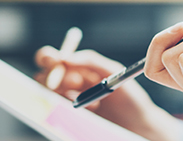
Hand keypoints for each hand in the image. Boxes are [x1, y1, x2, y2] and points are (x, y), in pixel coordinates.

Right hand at [34, 46, 179, 140]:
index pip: (54, 59)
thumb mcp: (113, 72)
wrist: (138, 124)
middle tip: (75, 81)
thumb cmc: (129, 97)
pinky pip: (60, 110)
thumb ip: (91, 61)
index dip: (48, 58)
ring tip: (95, 98)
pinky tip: (95, 108)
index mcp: (79, 69)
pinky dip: (75, 107)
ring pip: (50, 93)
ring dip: (68, 93)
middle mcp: (70, 84)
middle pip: (44, 76)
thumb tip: (67, 58)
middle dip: (53, 77)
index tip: (55, 61)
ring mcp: (69, 102)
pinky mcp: (71, 118)